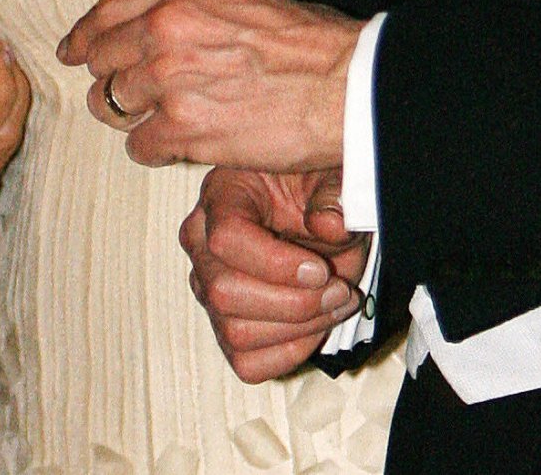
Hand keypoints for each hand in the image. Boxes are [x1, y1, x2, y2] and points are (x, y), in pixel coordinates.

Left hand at [57, 0, 362, 170]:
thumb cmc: (307, 43)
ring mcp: (169, 77)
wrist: (343, 84)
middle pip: (101, 58)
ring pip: (111, 104)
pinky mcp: (180, 127)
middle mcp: (167, 25)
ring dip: (132, 116)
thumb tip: (151, 29)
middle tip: (126, 96)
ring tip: (161, 121)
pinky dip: (155, 149)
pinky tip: (181, 144)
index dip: (85, 34)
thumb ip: (190, 6)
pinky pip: (138, 145)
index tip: (74, 50)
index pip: (109, 9)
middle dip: (110, 79)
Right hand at [180, 165, 368, 381]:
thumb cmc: (318, 191)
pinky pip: (247, 362)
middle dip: (293, 302)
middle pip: (224, 293)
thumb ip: (333, 195)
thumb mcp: (333, 178)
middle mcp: (202, 241)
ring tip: (336, 304)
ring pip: (236, 333)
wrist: (321, 219)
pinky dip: (289, 353)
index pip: (226, 237)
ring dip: (298, 329)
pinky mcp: (224, 327)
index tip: (319, 270)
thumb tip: (328, 225)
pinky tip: (317, 326)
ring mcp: (208, 288)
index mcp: (223, 193)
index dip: (275, 263)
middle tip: (338, 290)